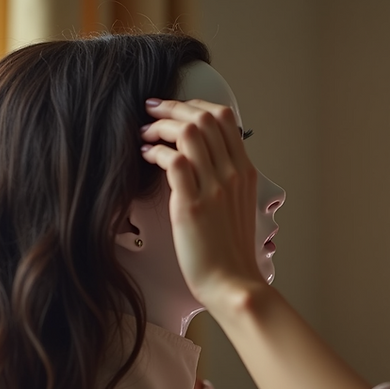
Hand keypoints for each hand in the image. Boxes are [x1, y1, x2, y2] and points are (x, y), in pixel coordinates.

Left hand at [140, 98, 263, 306]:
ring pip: (189, 132)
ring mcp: (214, 188)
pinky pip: (174, 161)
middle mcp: (232, 174)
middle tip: (151, 110)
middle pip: (205, 118)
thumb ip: (225, 182)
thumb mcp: (237, 207)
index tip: (175, 108)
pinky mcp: (192, 205)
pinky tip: (145, 155)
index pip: (225, 119)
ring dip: (161, 126)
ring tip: (145, 134)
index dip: (195, 105)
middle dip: (173, 107)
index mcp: (245, 172)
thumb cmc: (230, 252)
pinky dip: (156, 151)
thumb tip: (203, 165)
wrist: (232, 283)